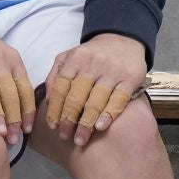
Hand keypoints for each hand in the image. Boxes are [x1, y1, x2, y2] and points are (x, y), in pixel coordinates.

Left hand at [43, 33, 148, 147]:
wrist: (124, 39)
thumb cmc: (93, 54)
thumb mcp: (70, 56)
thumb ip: (55, 75)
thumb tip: (48, 101)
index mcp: (76, 59)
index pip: (61, 88)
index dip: (55, 109)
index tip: (53, 127)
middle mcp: (93, 64)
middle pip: (76, 97)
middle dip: (68, 120)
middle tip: (65, 137)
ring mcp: (113, 72)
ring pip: (95, 101)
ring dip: (86, 123)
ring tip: (80, 139)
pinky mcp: (130, 79)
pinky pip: (118, 99)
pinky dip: (108, 114)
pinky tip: (100, 127)